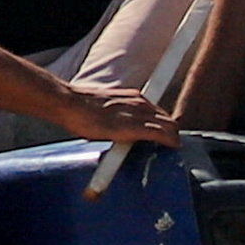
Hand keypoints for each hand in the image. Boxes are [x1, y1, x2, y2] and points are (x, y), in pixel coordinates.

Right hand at [50, 81, 177, 149]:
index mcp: (134, 97)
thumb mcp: (106, 107)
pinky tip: (172, 147)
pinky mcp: (136, 127)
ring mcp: (140, 114)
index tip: (163, 133)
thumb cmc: (82, 108)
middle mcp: (140, 103)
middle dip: (172, 131)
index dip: (164, 124)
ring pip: (170, 125)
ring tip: (171, 147)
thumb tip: (115, 127)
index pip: (158, 111)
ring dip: (173, 137)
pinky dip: (170, 140)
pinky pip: (163, 134)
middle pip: (168, 118)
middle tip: (170, 144)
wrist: (72, 105)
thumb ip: (117, 115)